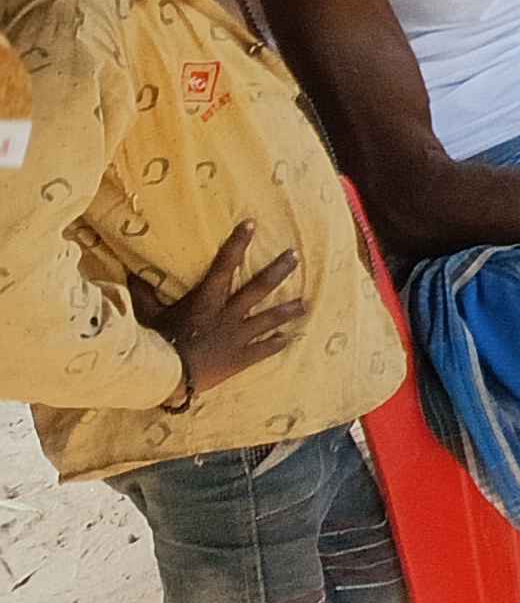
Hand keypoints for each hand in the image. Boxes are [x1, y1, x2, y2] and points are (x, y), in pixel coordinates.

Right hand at [130, 222, 307, 404]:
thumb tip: (131, 272)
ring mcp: (238, 337)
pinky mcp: (241, 358)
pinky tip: (290, 338)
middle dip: (278, 270)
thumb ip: (144, 294)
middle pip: (259, 288)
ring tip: (304, 303)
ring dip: (288, 310)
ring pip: (269, 318)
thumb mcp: (149, 315)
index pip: (225, 265)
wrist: (168, 378)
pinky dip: (277, 343)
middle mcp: (228, 314)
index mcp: (207, 300)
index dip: (238, 243)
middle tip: (295, 256)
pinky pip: (264, 349)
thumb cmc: (156, 343)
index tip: (251, 224)